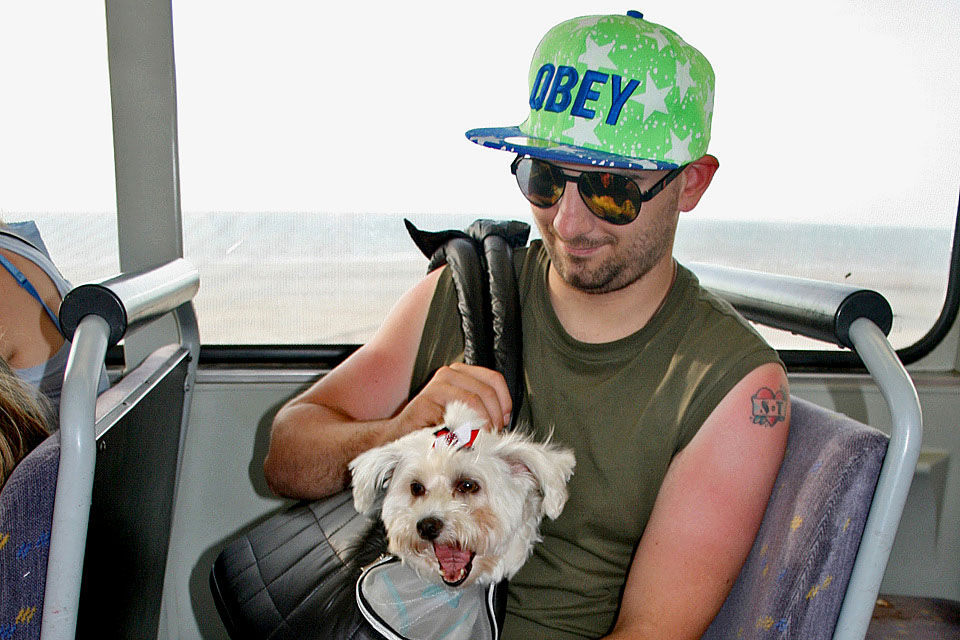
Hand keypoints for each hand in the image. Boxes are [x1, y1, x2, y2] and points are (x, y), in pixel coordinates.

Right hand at [395, 363, 511, 434]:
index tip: (504, 421)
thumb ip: (483, 409)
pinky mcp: (428, 397)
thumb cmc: (435, 427)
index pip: (494, 379)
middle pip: (488, 389)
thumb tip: (505, 419)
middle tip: (493, 434)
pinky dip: (467, 425)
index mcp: (462, 373)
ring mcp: (438, 383)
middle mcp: (450, 372)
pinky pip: (458, 409)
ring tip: (481, 437)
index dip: (504, 401)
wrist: (402, 437)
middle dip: (495, 416)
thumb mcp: (464, 414)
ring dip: (483, 422)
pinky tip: (466, 437)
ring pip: (475, 398)